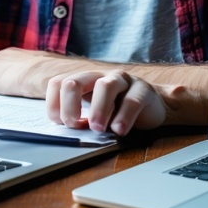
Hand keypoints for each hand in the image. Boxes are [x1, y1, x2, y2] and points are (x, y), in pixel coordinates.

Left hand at [45, 70, 165, 135]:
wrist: (152, 108)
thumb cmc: (118, 111)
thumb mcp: (94, 114)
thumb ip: (81, 119)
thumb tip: (68, 131)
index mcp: (84, 80)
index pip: (57, 84)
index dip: (55, 105)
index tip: (62, 123)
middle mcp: (100, 76)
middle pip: (74, 82)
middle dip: (69, 107)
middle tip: (75, 126)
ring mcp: (122, 80)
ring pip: (105, 86)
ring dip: (97, 110)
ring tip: (98, 128)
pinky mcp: (143, 90)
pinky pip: (132, 101)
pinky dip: (123, 118)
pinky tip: (120, 130)